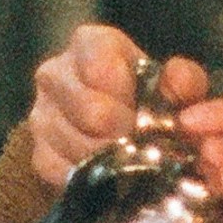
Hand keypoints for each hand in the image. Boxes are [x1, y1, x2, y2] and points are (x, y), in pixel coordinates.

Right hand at [27, 24, 208, 193]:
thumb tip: (179, 83)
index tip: (144, 107)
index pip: (100, 65)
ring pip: (80, 146)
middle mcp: (54, 73)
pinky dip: (96, 179)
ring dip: (114, 158)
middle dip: (127, 132)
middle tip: (145, 140)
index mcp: (88, 43)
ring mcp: (40, 115)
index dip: (128, 93)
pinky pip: (68, 173)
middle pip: (91, 112)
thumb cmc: (150, 97)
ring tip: (132, 156)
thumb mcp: (175, 84)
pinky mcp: (38, 154)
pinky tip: (112, 171)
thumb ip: (184, 79)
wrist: (120, 128)